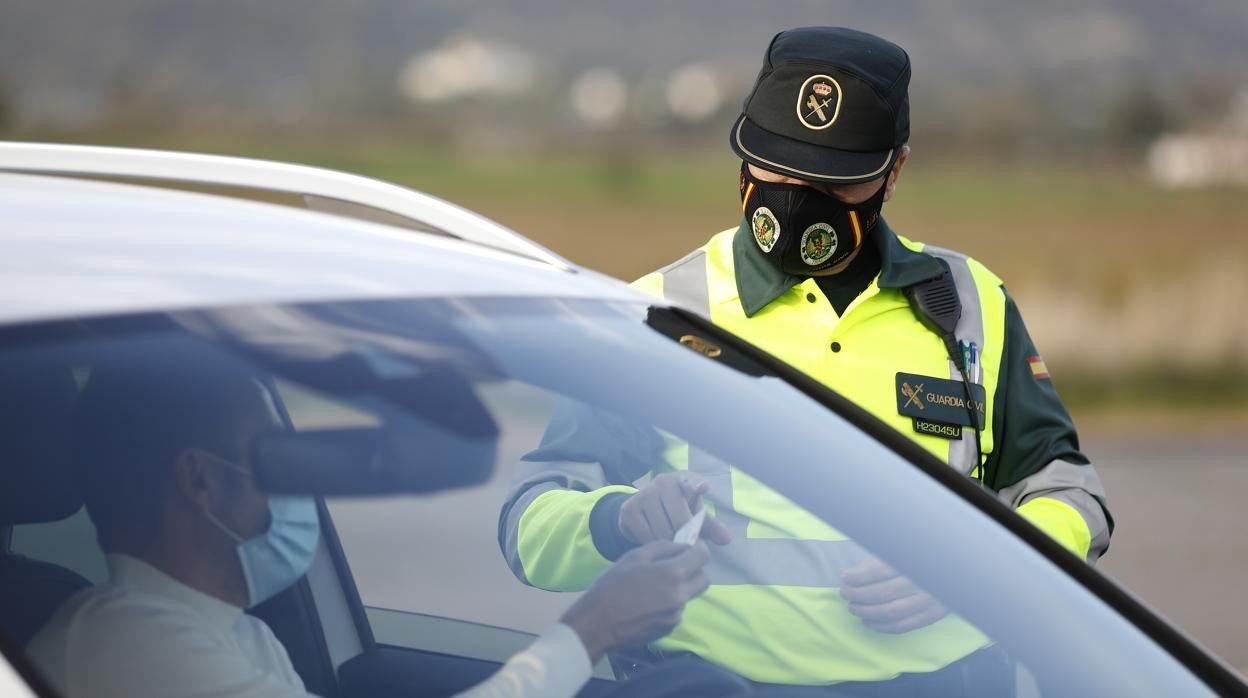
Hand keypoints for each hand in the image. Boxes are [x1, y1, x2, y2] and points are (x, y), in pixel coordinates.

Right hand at [560, 541, 710, 662]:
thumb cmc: (612, 585)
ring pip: (689, 595)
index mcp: (672, 574)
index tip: (689, 550)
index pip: (703, 557)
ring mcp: (676, 615)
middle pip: (704, 579)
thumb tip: (684, 547)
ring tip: (653, 589)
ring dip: (680, 588)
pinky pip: (677, 610)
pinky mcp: (670, 628)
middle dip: (695, 570)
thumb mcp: (634, 557)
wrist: (598, 622)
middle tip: (676, 567)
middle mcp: (680, 596)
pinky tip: (648, 605)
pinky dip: (669, 604)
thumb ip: (663, 547)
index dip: (698, 550)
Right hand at [618, 472, 731, 545]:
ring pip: (661, 530)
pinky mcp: (629, 508)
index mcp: (684, 481)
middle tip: (685, 547)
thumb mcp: (695, 516)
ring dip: (668, 544)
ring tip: (670, 546)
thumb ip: (711, 527)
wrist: (645, 511)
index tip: (704, 488)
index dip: (697, 486)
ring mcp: (644, 493)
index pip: (691, 483)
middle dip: (684, 538)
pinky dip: (651, 544)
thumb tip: (726, 539)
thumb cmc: (677, 511)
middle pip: (679, 520)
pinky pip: (644, 534)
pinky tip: (654, 543)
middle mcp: (663, 482)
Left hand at [840, 556, 947, 633]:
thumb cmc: (924, 556)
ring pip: (890, 612)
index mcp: (912, 561)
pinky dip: (881, 627)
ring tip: (853, 608)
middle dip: (857, 595)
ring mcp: (928, 601)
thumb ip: (881, 558)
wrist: (960, 570)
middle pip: (881, 593)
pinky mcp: (932, 615)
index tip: (844, 576)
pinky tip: (868, 622)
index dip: (856, 577)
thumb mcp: (904, 548)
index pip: (877, 572)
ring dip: (866, 612)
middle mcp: (920, 582)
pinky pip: (903, 626)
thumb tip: (855, 572)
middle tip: (844, 593)